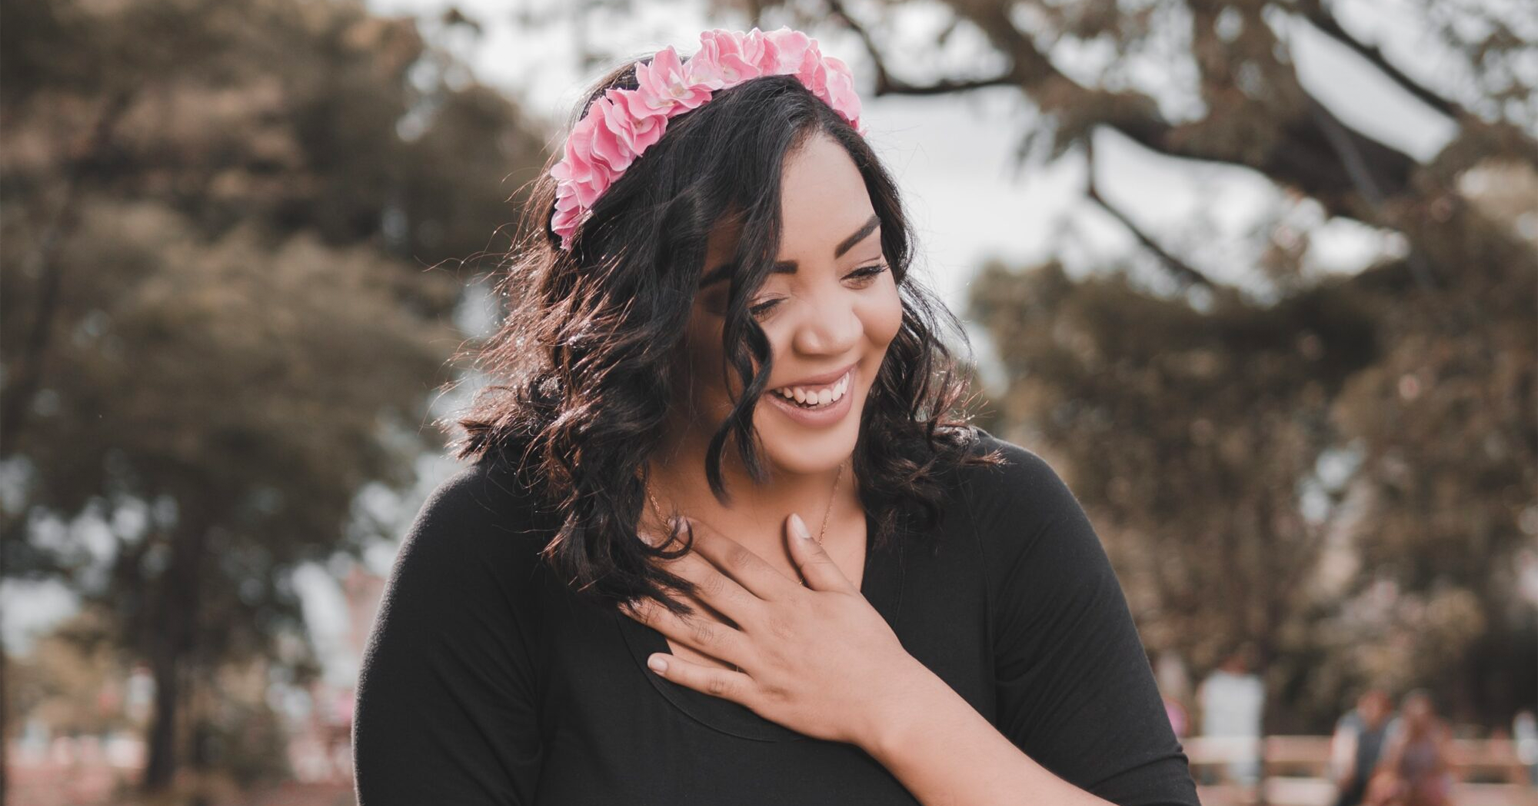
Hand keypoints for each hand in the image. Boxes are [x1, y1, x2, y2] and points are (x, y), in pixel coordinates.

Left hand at [620, 513, 932, 747]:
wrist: (885, 701)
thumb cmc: (870, 646)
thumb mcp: (846, 594)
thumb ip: (813, 559)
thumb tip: (792, 522)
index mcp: (788, 597)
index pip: (736, 560)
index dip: (701, 540)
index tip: (673, 524)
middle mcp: (767, 625)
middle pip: (707, 589)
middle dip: (668, 567)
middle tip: (634, 550)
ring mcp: (759, 661)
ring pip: (700, 633)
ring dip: (660, 615)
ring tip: (626, 600)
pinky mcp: (759, 694)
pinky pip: (713, 682)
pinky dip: (683, 673)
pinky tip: (654, 662)